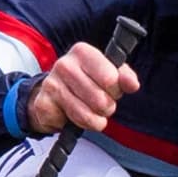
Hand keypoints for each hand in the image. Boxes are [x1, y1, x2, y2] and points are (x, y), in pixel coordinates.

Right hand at [23, 39, 138, 137]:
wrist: (52, 94)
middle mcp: (65, 65)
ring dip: (95, 119)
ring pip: (88, 114)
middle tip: (99, 102)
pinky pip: (74, 123)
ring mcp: (52, 84)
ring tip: (90, 111)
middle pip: (101, 100)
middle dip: (106, 107)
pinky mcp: (44, 104)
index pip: (111, 78)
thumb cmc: (85, 82)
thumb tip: (132, 84)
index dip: (116, 89)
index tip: (110, 87)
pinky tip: (74, 115)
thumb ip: (124, 77)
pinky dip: (81, 125)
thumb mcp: (108, 74)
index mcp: (82, 51)